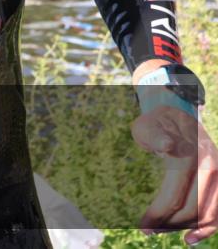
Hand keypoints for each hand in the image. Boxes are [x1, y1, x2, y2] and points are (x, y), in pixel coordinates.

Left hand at [131, 105, 217, 243]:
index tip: (142, 225)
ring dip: (187, 228)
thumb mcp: (148, 126)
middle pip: (191, 208)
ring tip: (164, 233)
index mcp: (190, 155)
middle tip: (147, 230)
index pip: (174, 194)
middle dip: (168, 224)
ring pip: (207, 213)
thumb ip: (155, 136)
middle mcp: (209, 166)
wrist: (177, 116)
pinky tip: (191, 238)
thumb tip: (166, 146)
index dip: (158, 213)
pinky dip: (208, 227)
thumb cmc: (156, 124)